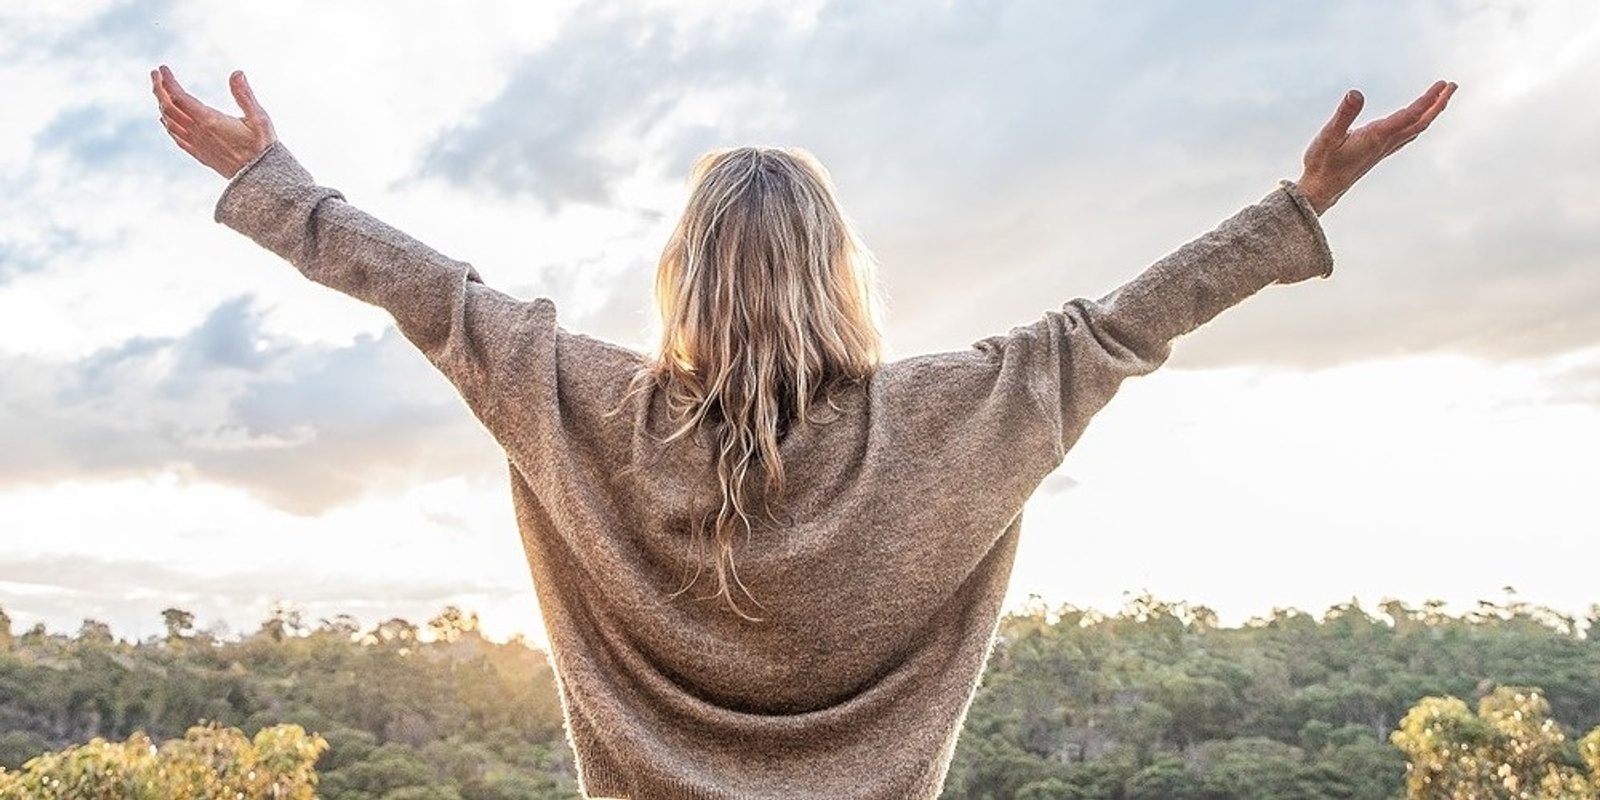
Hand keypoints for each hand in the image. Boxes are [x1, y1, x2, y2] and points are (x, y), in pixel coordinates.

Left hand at [152, 65, 277, 178]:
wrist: (260, 179)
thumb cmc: (262, 148)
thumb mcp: (259, 118)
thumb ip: (245, 95)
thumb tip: (236, 73)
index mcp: (209, 121)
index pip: (179, 97)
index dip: (169, 82)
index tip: (162, 68)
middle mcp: (198, 133)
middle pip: (169, 108)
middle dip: (159, 89)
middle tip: (154, 74)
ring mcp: (197, 145)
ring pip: (169, 122)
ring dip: (161, 105)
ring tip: (160, 92)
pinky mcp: (200, 155)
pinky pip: (176, 138)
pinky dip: (167, 125)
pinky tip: (165, 120)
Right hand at [1297, 80, 1456, 214]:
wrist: (1320, 191)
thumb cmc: (1322, 164)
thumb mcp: (1328, 136)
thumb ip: (1344, 115)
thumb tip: (1356, 93)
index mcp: (1376, 137)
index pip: (1409, 115)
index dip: (1428, 99)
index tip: (1443, 84)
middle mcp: (1385, 144)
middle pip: (1420, 123)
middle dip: (1438, 104)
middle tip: (1452, 86)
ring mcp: (1383, 150)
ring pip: (1415, 130)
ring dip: (1430, 113)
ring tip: (1440, 99)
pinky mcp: (1377, 154)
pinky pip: (1406, 137)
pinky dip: (1417, 125)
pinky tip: (1416, 122)